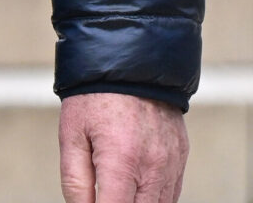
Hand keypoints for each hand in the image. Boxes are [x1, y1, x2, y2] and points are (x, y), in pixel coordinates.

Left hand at [59, 93, 187, 202]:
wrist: (131, 64)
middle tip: (103, 194)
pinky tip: (136, 192)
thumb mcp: (71, 136)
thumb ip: (75, 181)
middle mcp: (153, 167)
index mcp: (122, 160)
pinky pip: (171, 194)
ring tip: (117, 190)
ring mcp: (172, 164)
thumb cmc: (94, 98)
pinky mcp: (181, 158)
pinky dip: (154, 199)